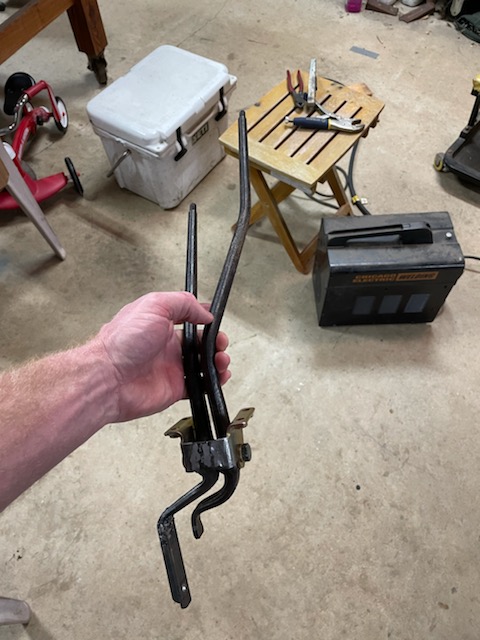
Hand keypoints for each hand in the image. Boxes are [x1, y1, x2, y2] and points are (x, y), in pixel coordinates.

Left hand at [94, 292, 230, 422]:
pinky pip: (199, 386)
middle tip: (220, 344)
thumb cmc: (122, 342)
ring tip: (222, 361)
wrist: (108, 378)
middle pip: (201, 343)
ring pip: (203, 364)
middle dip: (216, 342)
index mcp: (160, 323)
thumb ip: (183, 304)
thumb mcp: (154, 305)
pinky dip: (213, 382)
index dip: (205, 320)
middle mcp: (166, 345)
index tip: (214, 321)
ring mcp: (171, 368)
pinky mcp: (174, 388)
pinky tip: (219, 376)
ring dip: (218, 361)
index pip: (189, 319)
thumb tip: (204, 312)